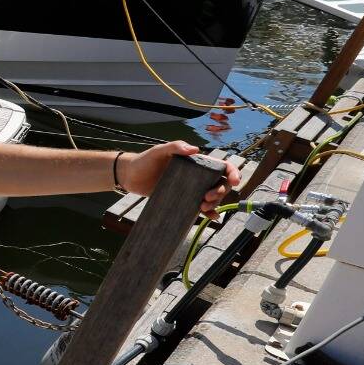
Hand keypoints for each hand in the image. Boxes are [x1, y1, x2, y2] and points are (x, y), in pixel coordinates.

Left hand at [119, 142, 238, 213]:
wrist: (129, 176)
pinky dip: (209, 213)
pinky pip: (200, 207)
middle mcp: (197, 175)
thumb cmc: (144, 160)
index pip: (221, 166)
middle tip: (207, 197)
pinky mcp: (183, 200)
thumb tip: (194, 149)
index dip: (232, 173)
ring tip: (202, 207)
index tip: (234, 181)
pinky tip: (210, 217)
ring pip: (213, 197)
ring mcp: (191, 188)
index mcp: (196, 162)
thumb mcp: (159, 151)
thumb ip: (175, 147)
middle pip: (220, 183)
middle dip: (221, 191)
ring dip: (215, 203)